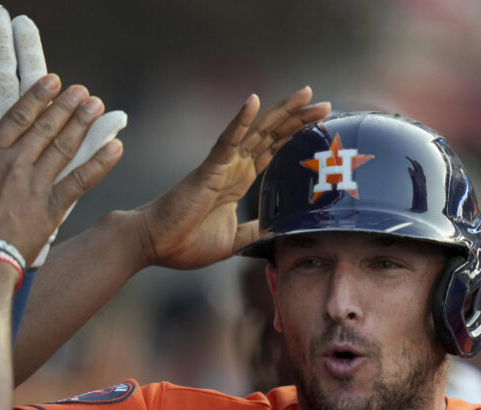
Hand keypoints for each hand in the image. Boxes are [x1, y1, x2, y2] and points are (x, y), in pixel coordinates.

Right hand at [0, 75, 122, 262]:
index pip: (16, 117)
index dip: (37, 97)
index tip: (53, 81)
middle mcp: (14, 164)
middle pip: (45, 128)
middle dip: (66, 106)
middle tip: (83, 91)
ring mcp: (35, 186)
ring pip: (64, 147)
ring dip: (83, 125)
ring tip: (98, 107)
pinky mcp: (52, 209)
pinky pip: (81, 181)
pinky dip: (100, 164)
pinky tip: (116, 148)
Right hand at [131, 86, 329, 270]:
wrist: (154, 245)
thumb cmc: (186, 242)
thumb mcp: (235, 239)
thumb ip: (256, 231)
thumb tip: (281, 232)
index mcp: (240, 181)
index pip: (274, 151)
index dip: (297, 136)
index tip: (322, 125)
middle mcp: (234, 167)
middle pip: (272, 135)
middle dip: (299, 119)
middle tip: (326, 104)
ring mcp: (222, 165)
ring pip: (257, 131)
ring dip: (281, 112)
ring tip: (306, 94)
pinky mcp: (208, 169)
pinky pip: (227, 140)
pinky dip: (240, 120)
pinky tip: (253, 101)